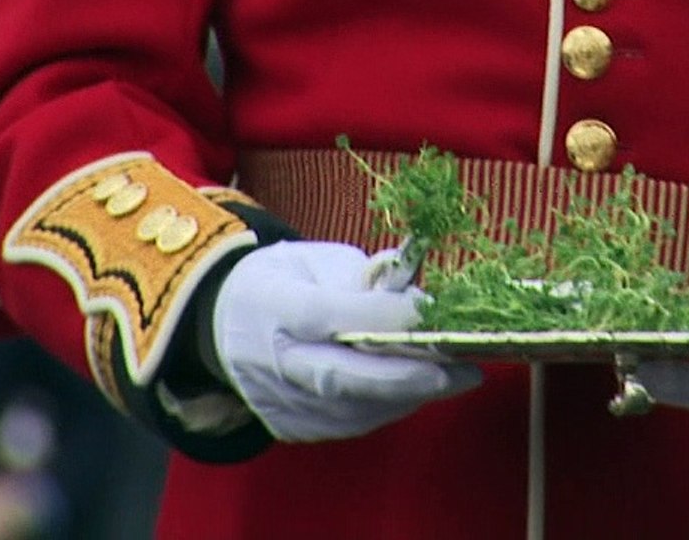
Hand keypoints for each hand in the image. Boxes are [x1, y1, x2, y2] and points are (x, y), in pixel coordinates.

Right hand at [212, 241, 480, 441]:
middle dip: (411, 376)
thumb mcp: (317, 260)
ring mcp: (282, 402)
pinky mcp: (293, 428)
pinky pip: (353, 423)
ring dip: (411, 394)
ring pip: (358, 409)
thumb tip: (419, 299)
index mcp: (276, 307)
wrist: (222, 326)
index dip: (387, 318)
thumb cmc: (282, 283)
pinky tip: (416, 387)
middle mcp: (274, 362)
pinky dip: (390, 406)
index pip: (333, 317)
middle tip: (465, 369)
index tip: (435, 311)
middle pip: (346, 378)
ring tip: (454, 374)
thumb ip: (365, 278)